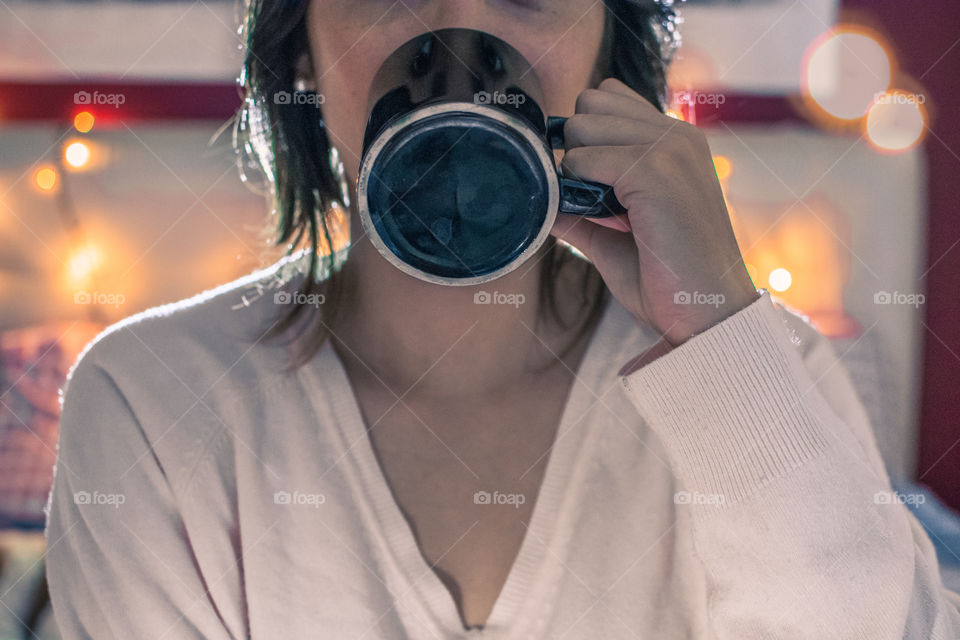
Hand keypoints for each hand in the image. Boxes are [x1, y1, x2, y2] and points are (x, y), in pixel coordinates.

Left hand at [549, 78, 759, 345]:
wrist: (707, 314)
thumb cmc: (667, 280)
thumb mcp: (614, 238)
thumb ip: (580, 212)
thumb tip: (539, 199)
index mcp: (677, 141)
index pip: (609, 96)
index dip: (586, 135)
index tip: (590, 182)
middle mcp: (677, 134)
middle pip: (590, 102)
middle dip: (577, 146)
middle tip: (592, 199)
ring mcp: (669, 148)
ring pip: (583, 125)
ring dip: (575, 167)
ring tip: (599, 211)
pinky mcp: (654, 170)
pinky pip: (584, 159)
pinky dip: (576, 188)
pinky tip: (601, 218)